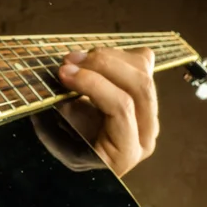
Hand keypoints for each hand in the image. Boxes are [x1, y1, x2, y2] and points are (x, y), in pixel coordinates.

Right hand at [58, 47, 158, 176]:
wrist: (79, 147)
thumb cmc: (68, 147)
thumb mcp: (58, 140)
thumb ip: (59, 115)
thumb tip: (56, 82)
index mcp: (126, 152)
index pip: (121, 108)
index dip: (91, 83)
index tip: (63, 72)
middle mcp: (146, 132)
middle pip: (139, 85)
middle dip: (101, 64)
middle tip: (68, 61)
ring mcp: (151, 110)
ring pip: (142, 69)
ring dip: (105, 56)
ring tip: (75, 59)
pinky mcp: (147, 91)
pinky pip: (142, 60)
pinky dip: (115, 53)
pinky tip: (92, 60)